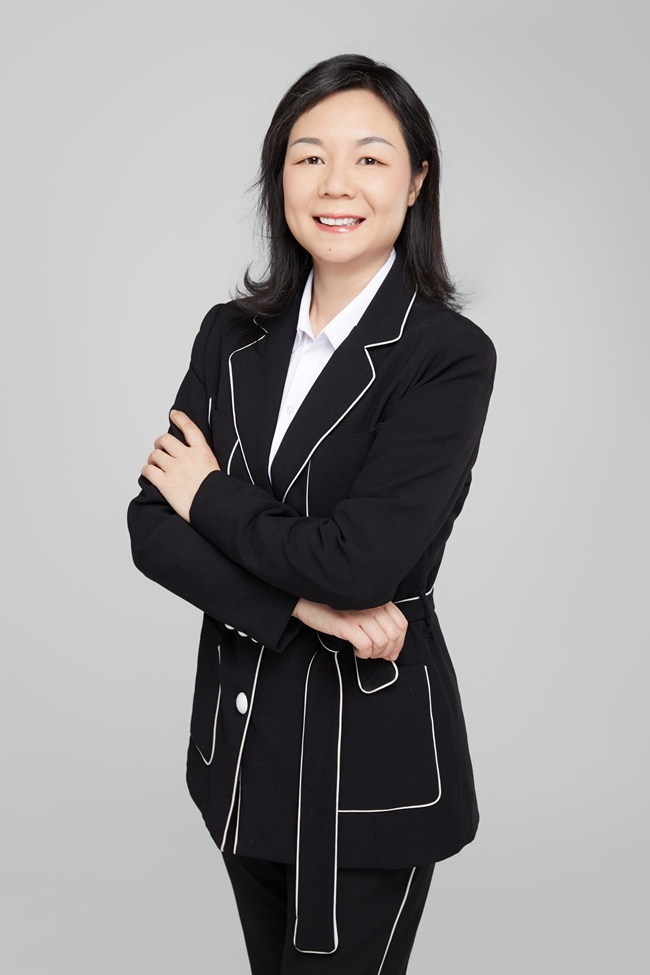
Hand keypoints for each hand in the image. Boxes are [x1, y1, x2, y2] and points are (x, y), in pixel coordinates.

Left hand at [142, 410, 220, 521]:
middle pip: (165, 440)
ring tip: (155, 465)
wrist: (215, 507)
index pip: (189, 428)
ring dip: (152, 459)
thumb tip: (194, 457)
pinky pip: (148, 470)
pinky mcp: (165, 483)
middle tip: (160, 450)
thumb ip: (203, 459)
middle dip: (160, 444)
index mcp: (202, 452)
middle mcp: (187, 457)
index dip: (180, 418)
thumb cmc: (217, 493)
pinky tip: (150, 474)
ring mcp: (174, 469)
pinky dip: (146, 470)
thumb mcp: (215, 468)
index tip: (173, 414)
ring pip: (155, 455)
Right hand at [292, 598, 407, 661]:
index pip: (401, 623)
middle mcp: (371, 605)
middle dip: (387, 651)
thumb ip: (378, 621)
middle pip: (393, 635)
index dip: (399, 642)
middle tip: (377, 656)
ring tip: (365, 652)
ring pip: (381, 642)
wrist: (307, 601)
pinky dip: (364, 653)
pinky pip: (366, 645)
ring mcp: (359, 614)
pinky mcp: (346, 624)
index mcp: (378, 600)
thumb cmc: (333, 607)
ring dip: (374, 653)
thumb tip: (392, 650)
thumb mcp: (360, 609)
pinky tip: (357, 650)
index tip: (392, 652)